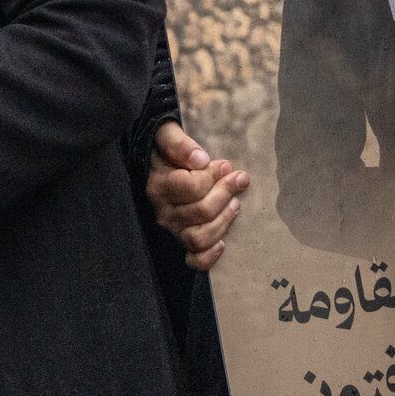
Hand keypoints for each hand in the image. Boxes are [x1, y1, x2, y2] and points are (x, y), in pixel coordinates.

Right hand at [146, 120, 246, 269]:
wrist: (155, 166)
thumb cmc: (166, 150)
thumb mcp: (167, 135)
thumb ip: (179, 144)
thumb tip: (200, 159)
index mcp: (159, 185)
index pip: (191, 187)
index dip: (213, 176)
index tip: (226, 165)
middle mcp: (163, 211)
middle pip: (201, 211)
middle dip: (226, 193)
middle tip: (239, 179)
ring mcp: (172, 230)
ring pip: (199, 237)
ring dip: (224, 220)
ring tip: (236, 203)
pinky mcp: (180, 242)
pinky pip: (194, 260)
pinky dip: (209, 257)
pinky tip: (223, 244)